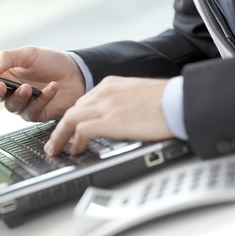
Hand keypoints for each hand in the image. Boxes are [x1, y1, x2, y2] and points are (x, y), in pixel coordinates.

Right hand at [0, 46, 84, 121]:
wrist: (77, 72)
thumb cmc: (51, 62)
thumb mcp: (28, 53)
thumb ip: (6, 58)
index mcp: (3, 76)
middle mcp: (10, 92)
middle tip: (2, 86)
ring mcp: (23, 104)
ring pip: (12, 107)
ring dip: (19, 97)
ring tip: (29, 87)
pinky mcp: (37, 113)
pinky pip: (33, 111)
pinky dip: (42, 99)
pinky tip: (52, 87)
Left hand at [44, 76, 173, 155]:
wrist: (179, 100)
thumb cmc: (166, 100)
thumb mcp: (137, 95)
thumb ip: (121, 103)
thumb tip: (116, 118)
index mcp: (111, 85)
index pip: (83, 102)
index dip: (73, 118)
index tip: (69, 129)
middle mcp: (104, 92)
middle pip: (72, 110)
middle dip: (60, 128)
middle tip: (54, 141)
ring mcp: (106, 105)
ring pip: (70, 119)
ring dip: (59, 136)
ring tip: (55, 149)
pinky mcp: (110, 120)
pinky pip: (81, 131)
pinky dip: (74, 141)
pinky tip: (74, 150)